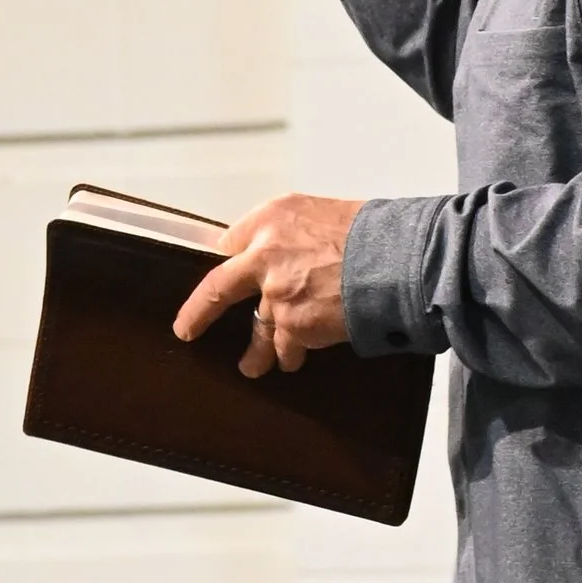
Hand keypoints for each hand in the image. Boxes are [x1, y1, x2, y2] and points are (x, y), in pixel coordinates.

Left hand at [174, 195, 364, 374]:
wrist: (395, 260)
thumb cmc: (371, 234)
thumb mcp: (323, 215)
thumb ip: (293, 236)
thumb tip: (284, 259)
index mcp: (271, 219)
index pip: (231, 243)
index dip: (229, 263)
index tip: (217, 277)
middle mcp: (264, 255)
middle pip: (216, 289)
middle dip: (197, 313)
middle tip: (186, 330)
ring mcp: (275, 294)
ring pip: (257, 330)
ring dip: (255, 352)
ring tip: (251, 367)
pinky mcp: (292, 326)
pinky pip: (285, 348)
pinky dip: (290, 356)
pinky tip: (294, 362)